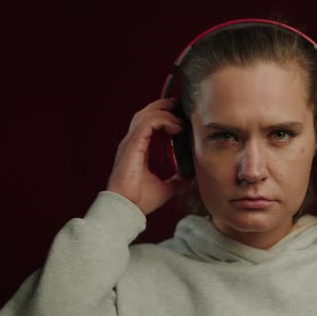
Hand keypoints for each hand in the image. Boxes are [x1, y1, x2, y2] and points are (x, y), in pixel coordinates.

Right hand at [106, 98, 188, 214]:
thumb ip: (176, 179)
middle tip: (179, 106)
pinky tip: (176, 127)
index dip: (162, 116)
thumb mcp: (166, 187)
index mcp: (137, 149)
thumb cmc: (139, 200)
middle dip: (162, 106)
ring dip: (165, 112)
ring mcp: (130, 143)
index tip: (180, 117)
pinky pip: (148, 123)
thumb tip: (190, 176)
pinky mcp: (132, 146)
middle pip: (144, 114)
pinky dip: (163, 120)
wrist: (126, 209)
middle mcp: (131, 143)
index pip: (147, 124)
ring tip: (180, 119)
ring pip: (146, 115)